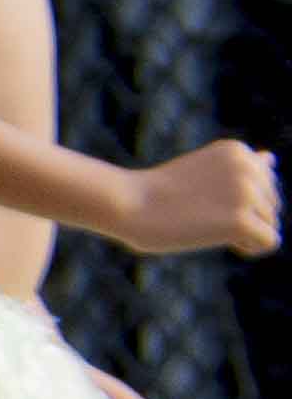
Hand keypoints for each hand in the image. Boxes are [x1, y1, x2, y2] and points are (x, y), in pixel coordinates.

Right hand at [119, 137, 283, 257]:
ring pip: (271, 224)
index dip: (239, 201)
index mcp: (238, 151)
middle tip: (201, 214)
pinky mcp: (242, 220)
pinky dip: (250, 247)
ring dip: (243, 232)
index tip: (203, 200)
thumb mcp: (201, 170)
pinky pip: (270, 242)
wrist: (126, 204)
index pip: (266, 185)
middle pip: (272, 205)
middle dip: (245, 217)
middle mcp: (248, 167)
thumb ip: (240, 167)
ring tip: (205, 225)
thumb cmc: (156, 192)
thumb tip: (270, 159)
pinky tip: (222, 241)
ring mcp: (247, 193)